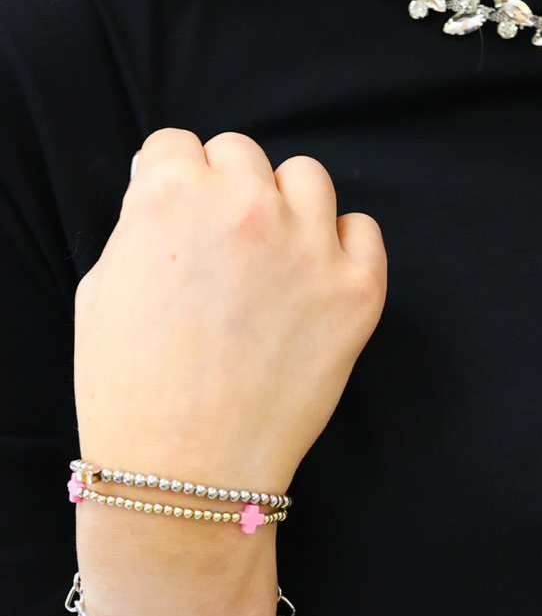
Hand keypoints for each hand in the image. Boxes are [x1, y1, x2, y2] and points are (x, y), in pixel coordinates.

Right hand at [74, 129, 387, 495]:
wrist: (185, 468)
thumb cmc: (131, 387)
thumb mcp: (102, 285)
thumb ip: (143, 224)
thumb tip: (170, 191)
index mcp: (171, 193)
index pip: (179, 146)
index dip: (174, 184)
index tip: (180, 220)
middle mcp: (246, 205)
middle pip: (243, 155)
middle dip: (229, 191)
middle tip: (222, 249)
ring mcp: (309, 246)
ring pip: (307, 179)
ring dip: (289, 206)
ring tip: (272, 259)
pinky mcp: (358, 290)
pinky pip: (364, 231)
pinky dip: (345, 246)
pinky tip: (316, 280)